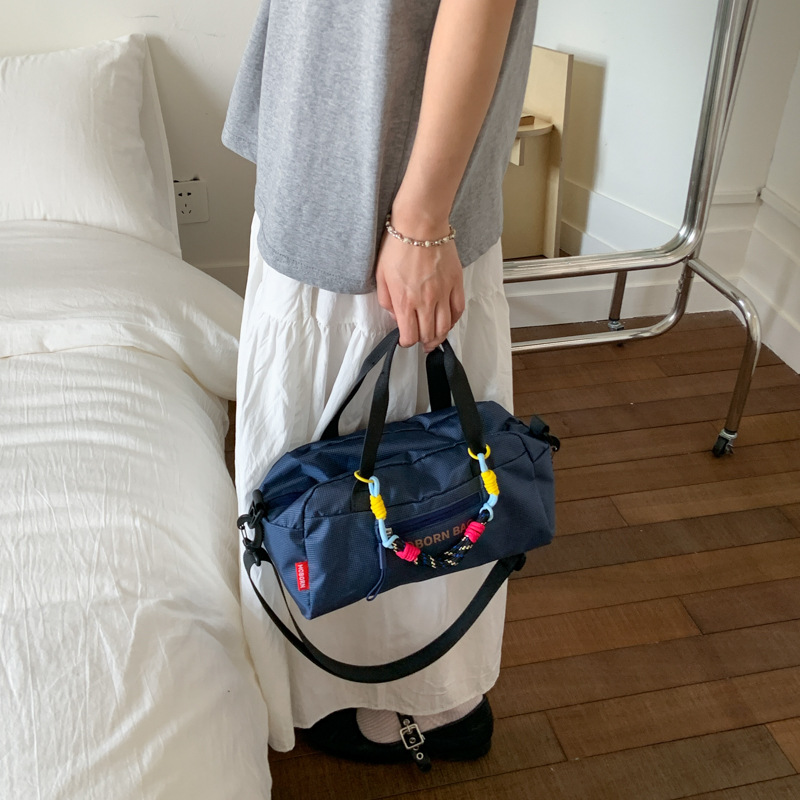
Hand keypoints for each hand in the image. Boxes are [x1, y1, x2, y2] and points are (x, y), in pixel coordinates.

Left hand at [375, 230, 464, 351]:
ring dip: (439, 336)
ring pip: (445, 327)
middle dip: (423, 342)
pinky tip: (448, 321)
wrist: (420, 224)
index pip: (410, 336)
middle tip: (421, 342)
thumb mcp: (380, 276)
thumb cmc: (398, 246)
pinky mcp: (455, 283)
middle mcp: (425, 302)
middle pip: (428, 335)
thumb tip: (395, 316)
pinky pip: (458, 310)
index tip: (405, 340)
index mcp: (405, 301)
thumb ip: (387, 301)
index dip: (406, 342)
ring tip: (435, 337)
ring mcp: (443, 293)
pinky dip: (453, 320)